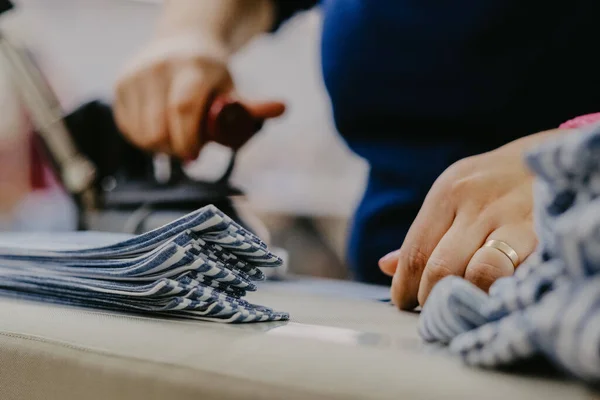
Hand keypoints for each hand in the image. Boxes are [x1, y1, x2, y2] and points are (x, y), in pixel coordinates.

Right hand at [114, 34, 284, 159]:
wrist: (180, 44)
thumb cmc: (211, 75)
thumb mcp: (233, 89)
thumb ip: (252, 107)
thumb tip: (282, 109)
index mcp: (192, 67)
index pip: (183, 109)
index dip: (189, 140)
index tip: (196, 155)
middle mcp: (159, 67)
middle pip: (158, 128)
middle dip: (176, 149)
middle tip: (189, 149)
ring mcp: (135, 75)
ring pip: (141, 134)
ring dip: (160, 147)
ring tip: (176, 137)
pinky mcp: (120, 85)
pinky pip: (128, 129)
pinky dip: (144, 140)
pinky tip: (159, 130)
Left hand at [378, 130, 564, 309]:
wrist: (550, 161)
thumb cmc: (491, 186)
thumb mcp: (453, 194)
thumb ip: (423, 233)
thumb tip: (387, 267)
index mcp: (449, 192)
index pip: (415, 251)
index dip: (404, 286)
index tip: (403, 302)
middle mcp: (478, 204)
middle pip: (441, 268)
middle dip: (430, 299)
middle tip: (431, 311)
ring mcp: (513, 219)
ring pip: (479, 273)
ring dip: (465, 300)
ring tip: (460, 308)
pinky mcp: (544, 235)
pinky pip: (516, 275)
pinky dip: (499, 293)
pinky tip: (492, 299)